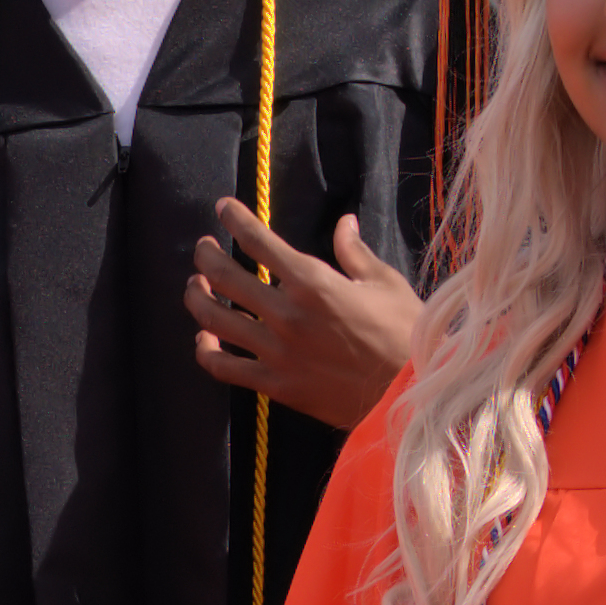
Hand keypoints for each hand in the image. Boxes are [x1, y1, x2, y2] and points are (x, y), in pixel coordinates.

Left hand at [189, 202, 422, 429]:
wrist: (408, 396)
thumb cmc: (405, 335)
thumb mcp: (386, 284)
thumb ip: (355, 252)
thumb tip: (344, 222)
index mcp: (313, 283)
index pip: (258, 241)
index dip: (235, 218)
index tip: (223, 208)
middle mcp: (286, 314)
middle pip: (225, 276)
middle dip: (206, 255)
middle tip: (203, 247)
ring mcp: (277, 352)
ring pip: (215, 319)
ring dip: (198, 297)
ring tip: (196, 286)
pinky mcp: (276, 385)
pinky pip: (224, 367)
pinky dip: (205, 349)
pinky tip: (204, 337)